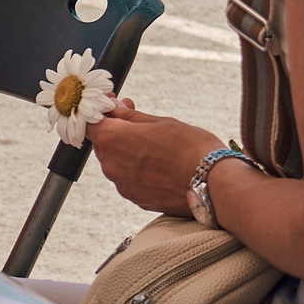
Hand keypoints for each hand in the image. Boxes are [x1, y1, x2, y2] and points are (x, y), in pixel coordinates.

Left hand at [88, 101, 222, 217]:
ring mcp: (122, 185)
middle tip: (134, 116)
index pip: (88, 124)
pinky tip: (158, 162)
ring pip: (115, 162)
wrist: (214, 185)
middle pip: (101, 143)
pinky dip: (136, 169)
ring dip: (126, 150)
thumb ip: (130, 116)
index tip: (110, 104)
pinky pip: (128, 178)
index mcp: (113, 140)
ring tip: (153, 142)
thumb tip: (114, 107)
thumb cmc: (191, 148)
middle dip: (114, 130)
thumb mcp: (160, 122)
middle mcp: (111, 166)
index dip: (97, 112)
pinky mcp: (135, 199)